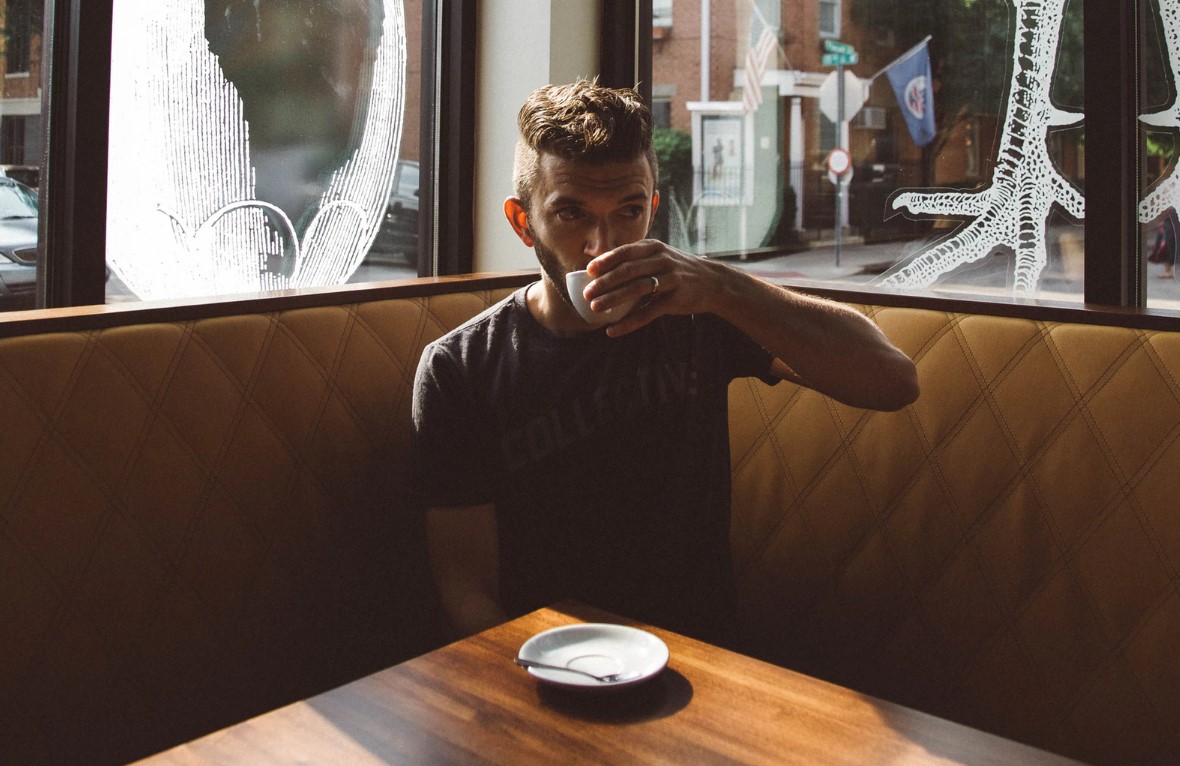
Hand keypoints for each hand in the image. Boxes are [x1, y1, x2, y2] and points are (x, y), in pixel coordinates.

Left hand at [584, 239, 726, 336]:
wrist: (712, 282)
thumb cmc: (677, 269)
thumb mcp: (659, 255)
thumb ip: (636, 259)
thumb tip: (599, 268)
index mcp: (654, 247)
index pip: (626, 251)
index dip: (606, 261)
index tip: (589, 271)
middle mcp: (662, 260)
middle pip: (628, 270)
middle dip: (605, 282)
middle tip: (587, 293)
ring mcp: (671, 279)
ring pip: (637, 289)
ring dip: (614, 299)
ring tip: (596, 308)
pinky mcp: (676, 299)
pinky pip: (648, 312)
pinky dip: (629, 323)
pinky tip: (614, 330)